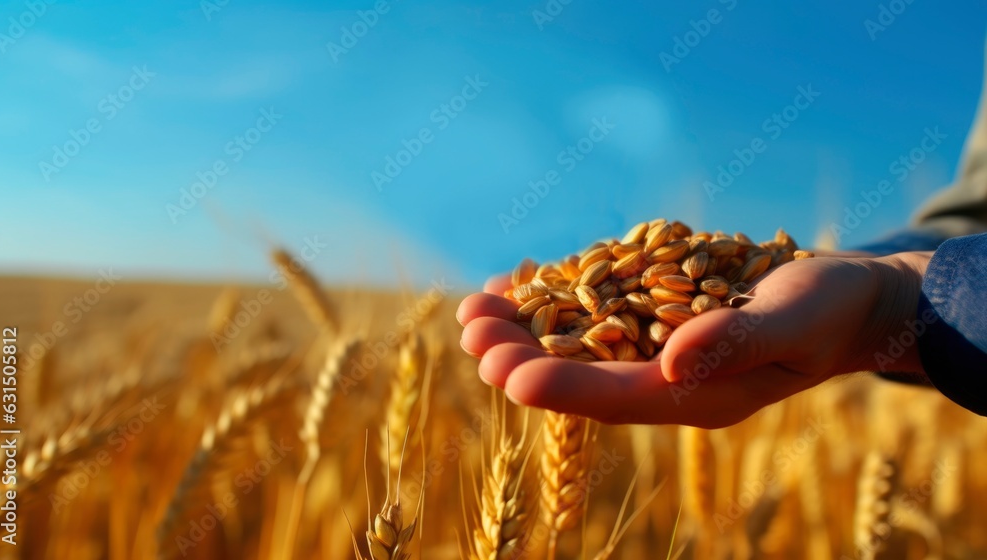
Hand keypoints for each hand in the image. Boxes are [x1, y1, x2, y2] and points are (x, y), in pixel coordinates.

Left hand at [457, 252, 930, 426]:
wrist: (841, 299)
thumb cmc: (829, 312)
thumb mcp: (795, 323)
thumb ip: (738, 342)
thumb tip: (672, 361)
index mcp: (696, 395)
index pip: (615, 398)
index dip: (559, 387)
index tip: (506, 375)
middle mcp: (663, 378)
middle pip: (579, 374)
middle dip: (522, 356)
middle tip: (470, 335)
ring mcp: (653, 348)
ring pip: (575, 344)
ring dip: (523, 328)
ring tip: (472, 309)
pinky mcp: (650, 317)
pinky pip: (590, 312)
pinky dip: (552, 298)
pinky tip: (514, 283)